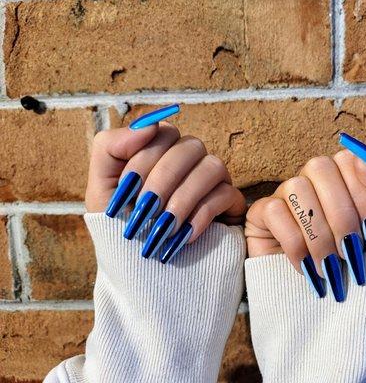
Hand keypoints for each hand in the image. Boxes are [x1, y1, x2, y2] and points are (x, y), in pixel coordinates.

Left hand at [85, 115, 245, 263]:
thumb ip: (110, 148)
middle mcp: (190, 162)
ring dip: (183, 197)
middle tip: (144, 210)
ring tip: (163, 226)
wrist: (142, 273)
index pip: (163, 133)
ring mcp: (213, 181)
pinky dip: (201, 215)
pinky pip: (226, 195)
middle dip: (163, 179)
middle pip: (190, 146)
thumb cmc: (121, 229)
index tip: (126, 190)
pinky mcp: (230, 205)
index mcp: (161, 152)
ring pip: (213, 166)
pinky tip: (182, 236)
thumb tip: (147, 125)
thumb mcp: (102, 189)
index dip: (144, 159)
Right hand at [245, 134, 365, 301]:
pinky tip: (306, 266)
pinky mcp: (262, 214)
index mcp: (348, 172)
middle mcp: (315, 176)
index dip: (364, 198)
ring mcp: (287, 193)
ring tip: (329, 264)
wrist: (344, 303)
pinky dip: (295, 244)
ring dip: (318, 234)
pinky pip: (274, 212)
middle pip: (320, 168)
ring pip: (296, 188)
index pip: (351, 160)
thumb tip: (365, 159)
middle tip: (351, 253)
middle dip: (341, 217)